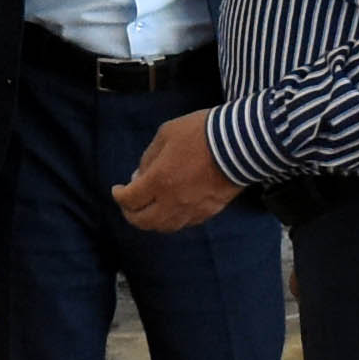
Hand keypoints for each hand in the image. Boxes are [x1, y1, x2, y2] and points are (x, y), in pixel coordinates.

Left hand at [115, 111, 237, 232]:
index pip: (130, 199)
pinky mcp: (209, 212)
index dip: (119, 196)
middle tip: (129, 204)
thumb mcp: (166, 134)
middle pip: (143, 221)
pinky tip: (171, 209)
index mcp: (158, 181)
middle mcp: (172, 202)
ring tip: (148, 209)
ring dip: (151, 220)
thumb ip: (149, 157)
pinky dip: (172, 220)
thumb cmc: (201, 132)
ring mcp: (192, 210)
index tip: (117, 189)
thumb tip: (139, 176)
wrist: (241, 143)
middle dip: (131, 214)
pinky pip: (185, 223)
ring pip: (164, 227)